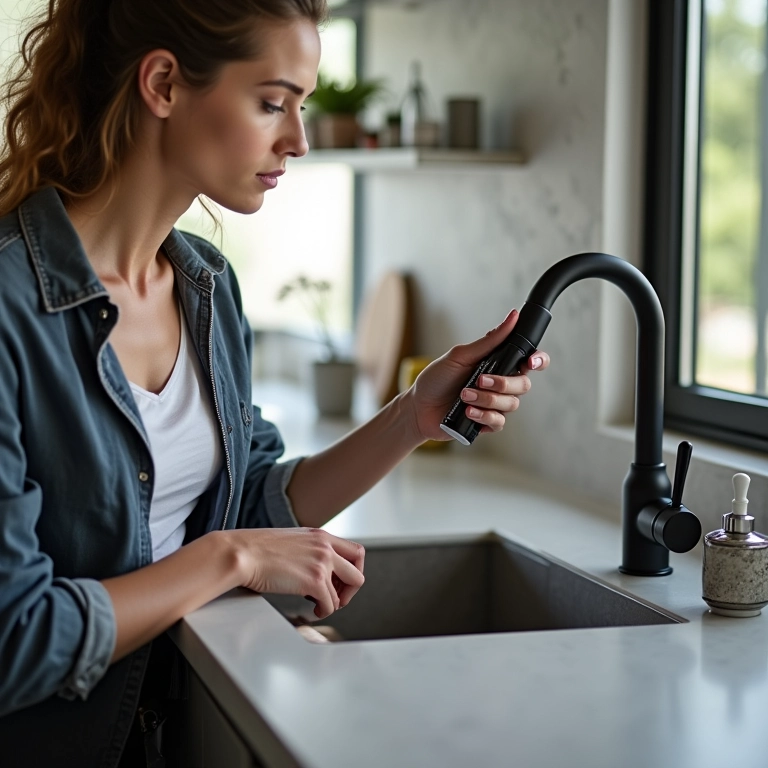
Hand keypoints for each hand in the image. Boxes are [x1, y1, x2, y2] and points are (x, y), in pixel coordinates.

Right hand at [229, 527, 364, 618]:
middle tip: (338, 596)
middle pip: (358, 569)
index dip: (352, 570)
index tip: (341, 581)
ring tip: (320, 605)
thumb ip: (308, 549)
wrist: (241, 553)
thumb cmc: (256, 549)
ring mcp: (322, 563)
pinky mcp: (314, 580)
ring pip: (347, 590)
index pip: (355, 551)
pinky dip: (324, 612)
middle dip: (351, 588)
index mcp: (320, 536)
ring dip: (335, 602)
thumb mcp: (291, 540)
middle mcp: (325, 547)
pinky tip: (314, 610)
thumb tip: (314, 567)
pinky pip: (331, 604)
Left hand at [404, 309, 549, 441]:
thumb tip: (513, 316)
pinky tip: (468, 411)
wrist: (417, 407)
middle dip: (503, 383)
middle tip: (479, 380)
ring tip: (464, 396)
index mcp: (498, 364)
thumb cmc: (437, 378)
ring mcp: (495, 405)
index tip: (530, 361)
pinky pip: (499, 422)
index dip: (538, 360)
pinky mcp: (487, 423)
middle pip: (523, 384)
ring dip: (487, 399)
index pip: (529, 360)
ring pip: (512, 404)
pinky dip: (484, 416)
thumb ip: (489, 341)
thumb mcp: (460, 356)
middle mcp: (501, 384)